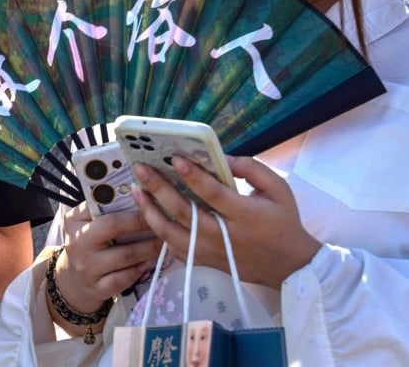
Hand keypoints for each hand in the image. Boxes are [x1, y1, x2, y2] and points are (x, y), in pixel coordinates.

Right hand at [50, 203, 161, 331]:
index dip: (129, 205)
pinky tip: (151, 262)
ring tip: (164, 241)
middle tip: (162, 221)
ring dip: (149, 247)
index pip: (102, 206)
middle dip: (142, 223)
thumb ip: (102, 208)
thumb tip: (137, 194)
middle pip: (113, 228)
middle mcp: (77, 243)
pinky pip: (126, 278)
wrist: (72, 279)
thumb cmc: (87, 243)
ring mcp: (87, 268)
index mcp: (74, 221)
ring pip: (126, 255)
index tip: (151, 202)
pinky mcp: (98, 288)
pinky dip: (142, 269)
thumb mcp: (84, 222)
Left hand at [131, 155, 320, 288]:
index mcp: (245, 215)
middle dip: (158, 188)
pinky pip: (173, 248)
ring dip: (149, 210)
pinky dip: (157, 231)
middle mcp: (223, 236)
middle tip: (140, 168)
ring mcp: (210, 252)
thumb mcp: (279, 190)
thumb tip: (222, 158)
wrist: (289, 267)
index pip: (212, 194)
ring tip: (135, 189)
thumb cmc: (283, 222)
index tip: (174, 159)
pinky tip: (146, 212)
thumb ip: (252, 169)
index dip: (193, 176)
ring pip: (171, 233)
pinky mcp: (203, 262)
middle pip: (183, 212)